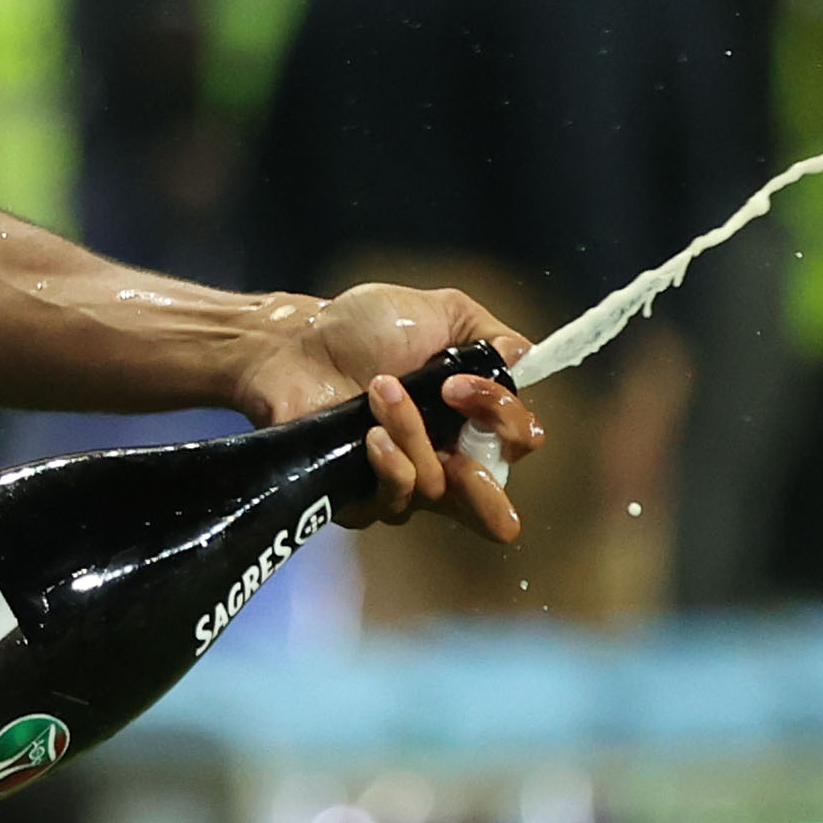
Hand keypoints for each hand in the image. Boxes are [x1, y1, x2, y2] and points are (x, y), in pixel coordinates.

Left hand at [232, 281, 544, 542]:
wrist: (295, 343)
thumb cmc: (361, 327)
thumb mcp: (438, 312)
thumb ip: (489, 337)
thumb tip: (527, 359)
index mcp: (471, 417)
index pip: (518, 444)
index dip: (507, 422)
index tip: (463, 385)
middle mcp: (445, 457)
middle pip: (493, 510)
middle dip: (486, 489)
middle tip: (462, 456)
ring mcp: (403, 482)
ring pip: (436, 490)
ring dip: (413, 434)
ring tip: (380, 391)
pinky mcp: (362, 499)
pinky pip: (394, 502)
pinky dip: (390, 465)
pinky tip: (370, 434)